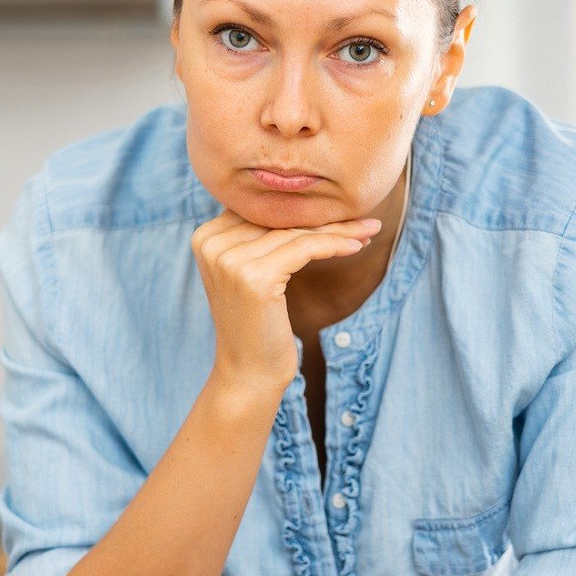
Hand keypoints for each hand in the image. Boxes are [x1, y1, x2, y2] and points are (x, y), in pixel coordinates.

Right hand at [191, 210, 379, 391]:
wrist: (248, 373)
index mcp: (205, 237)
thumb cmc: (256, 325)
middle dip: (326, 218)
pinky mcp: (254, 277)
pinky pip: (304, 248)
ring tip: (370, 231)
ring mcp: (230, 260)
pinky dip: (334, 245)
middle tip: (365, 219)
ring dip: (340, 230)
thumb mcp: (248, 275)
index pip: (263, 211)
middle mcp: (211, 243)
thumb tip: (299, 201)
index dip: (304, 208)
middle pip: (280, 220)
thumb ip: (257, 238)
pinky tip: (357, 247)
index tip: (341, 209)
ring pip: (296, 232)